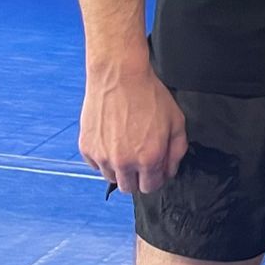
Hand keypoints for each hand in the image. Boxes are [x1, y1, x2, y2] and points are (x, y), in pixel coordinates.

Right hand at [79, 60, 188, 194]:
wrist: (119, 77)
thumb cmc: (149, 96)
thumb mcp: (176, 121)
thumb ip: (177, 151)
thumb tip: (170, 170)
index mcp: (149, 159)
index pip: (150, 187)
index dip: (155, 178)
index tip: (155, 167)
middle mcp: (124, 163)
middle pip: (129, 188)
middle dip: (138, 177)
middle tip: (141, 158)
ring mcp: (102, 156)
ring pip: (112, 177)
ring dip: (120, 168)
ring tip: (126, 145)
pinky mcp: (87, 148)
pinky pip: (96, 165)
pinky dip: (104, 158)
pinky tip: (112, 139)